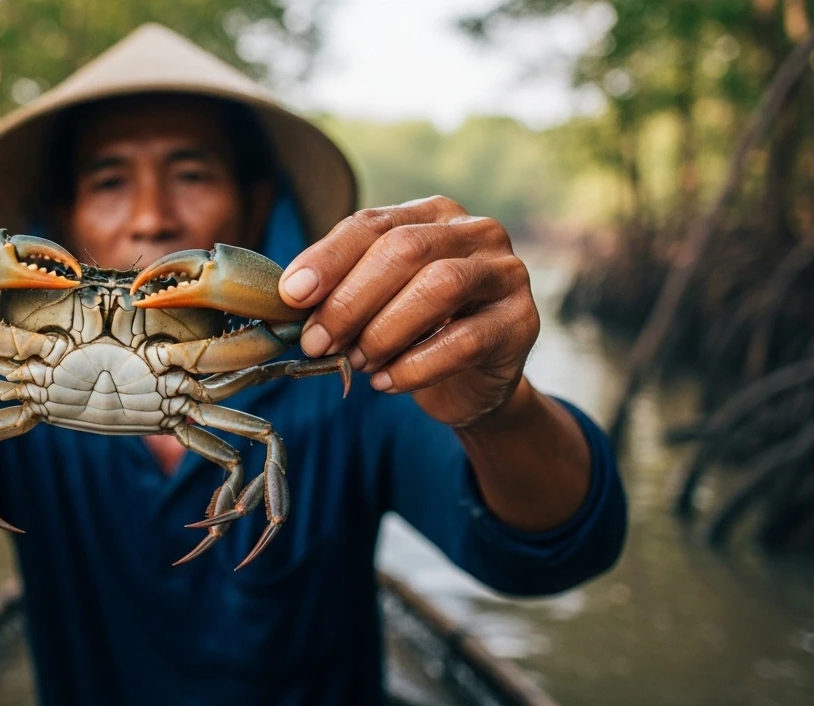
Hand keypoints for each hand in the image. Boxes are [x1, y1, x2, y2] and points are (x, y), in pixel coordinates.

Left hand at [278, 196, 538, 427]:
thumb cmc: (416, 332)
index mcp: (432, 214)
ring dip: (384, 331)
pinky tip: (386, 382)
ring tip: (356, 362)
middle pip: (404, 250)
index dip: (328, 258)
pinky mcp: (521, 323)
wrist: (472, 382)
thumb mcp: (376, 300)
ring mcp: (506, 274)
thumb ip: (342, 287)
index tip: (293, 295)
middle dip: (350, 300)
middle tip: (317, 343)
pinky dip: (414, 366)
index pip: (372, 223)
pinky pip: (464, 340)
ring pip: (439, 287)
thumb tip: (292, 295)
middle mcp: (476, 232)